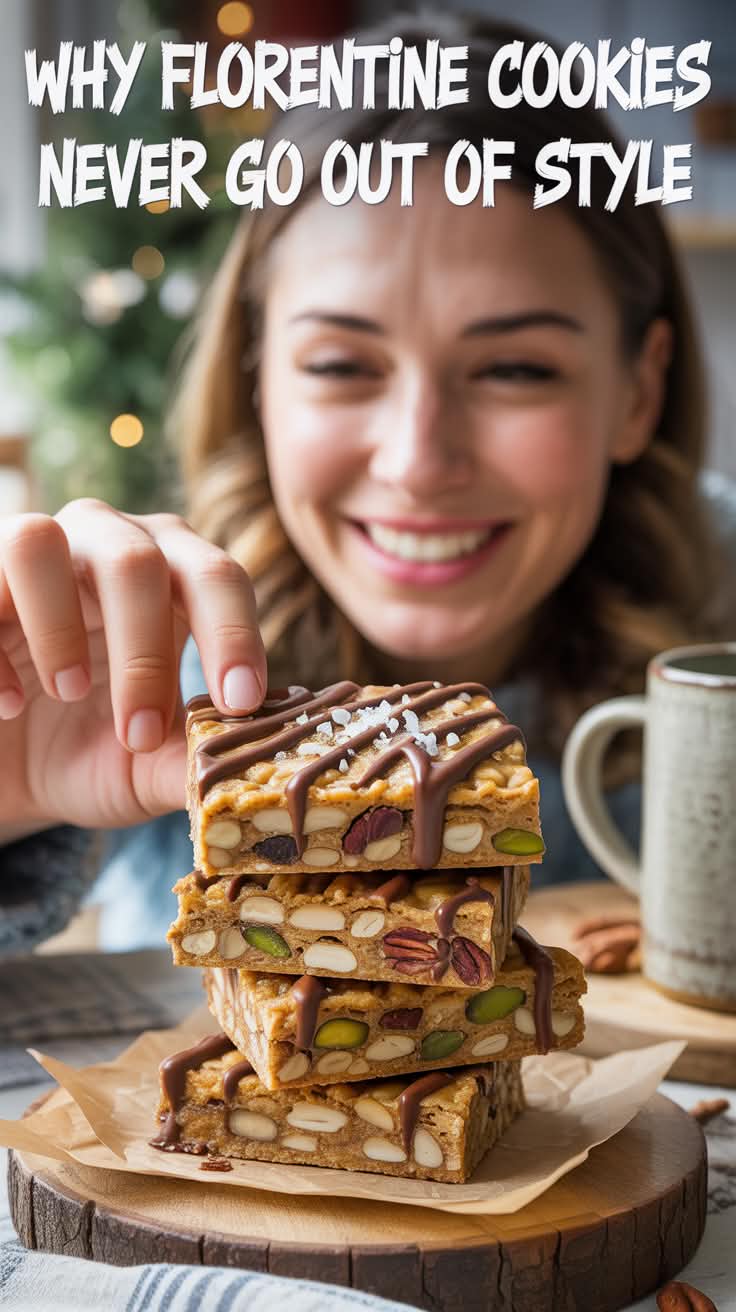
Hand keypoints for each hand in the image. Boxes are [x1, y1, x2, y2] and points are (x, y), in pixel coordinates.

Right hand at [0, 499, 266, 837]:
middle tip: (140, 734)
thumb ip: (191, 764)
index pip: (218, 578)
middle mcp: (107, 542)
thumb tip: (254, 773)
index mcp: (173, 576)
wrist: (7, 762)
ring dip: (57, 625)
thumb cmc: (89, 748)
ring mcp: (33, 548)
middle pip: (136, 561)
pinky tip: (8, 708)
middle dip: (145, 652)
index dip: (234, 635)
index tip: (240, 703)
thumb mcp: (144, 769)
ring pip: (40, 543)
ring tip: (68, 691)